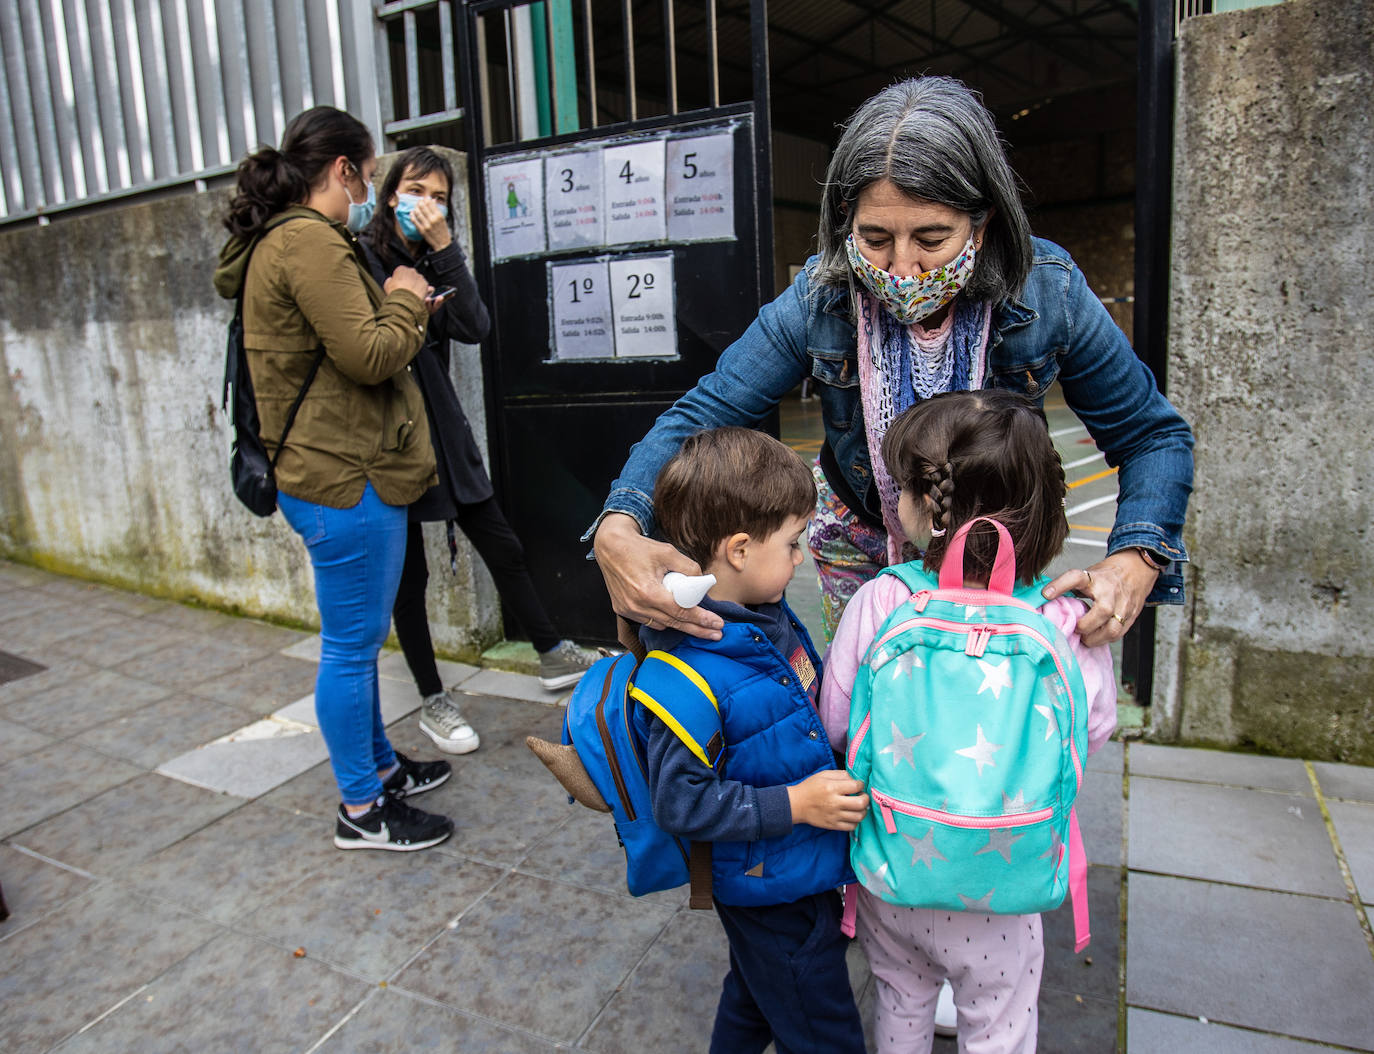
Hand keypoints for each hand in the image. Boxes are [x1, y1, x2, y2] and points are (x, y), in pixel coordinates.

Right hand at [384, 265, 429, 301]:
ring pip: (419, 281)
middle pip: (411, 275)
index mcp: (401, 269)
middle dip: (410, 281)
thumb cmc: (395, 292)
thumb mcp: (387, 285)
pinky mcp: (426, 284)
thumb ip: (390, 280)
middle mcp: (412, 271)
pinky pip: (427, 287)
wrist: (404, 301)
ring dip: (418, 286)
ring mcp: (420, 277)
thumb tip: (391, 280)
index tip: (399, 285)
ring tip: (414, 295)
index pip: (402, 272)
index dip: (400, 279)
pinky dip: (425, 291)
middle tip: (407, 291)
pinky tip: (421, 296)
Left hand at [411, 198, 451, 250]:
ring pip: (417, 212)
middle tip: (419, 201)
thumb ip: (437, 209)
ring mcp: (426, 225)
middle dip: (420, 202)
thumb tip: (433, 200)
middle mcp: (432, 220)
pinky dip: (412, 215)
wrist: (442, 243)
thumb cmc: (443, 230)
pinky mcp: (422, 230)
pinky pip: (414, 221)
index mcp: (439, 216)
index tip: (425, 198)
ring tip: (416, 206)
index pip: (430, 204)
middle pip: (423, 207)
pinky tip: (411, 213)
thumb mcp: (443, 219)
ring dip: (415, 208)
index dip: (426, 199)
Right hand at [593, 513, 723, 639]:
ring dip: (680, 625)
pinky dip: (663, 619)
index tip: (718, 624)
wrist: (610, 546)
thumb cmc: (639, 548)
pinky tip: (674, 616)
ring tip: (698, 624)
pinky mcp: (622, 609)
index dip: (702, 619)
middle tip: (716, 635)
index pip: (681, 612)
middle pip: (674, 623)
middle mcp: (637, 605)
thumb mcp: (668, 552)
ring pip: (661, 624)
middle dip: (698, 630)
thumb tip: (702, 584)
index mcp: (648, 592)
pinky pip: (648, 621)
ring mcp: (628, 610)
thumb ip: (689, 568)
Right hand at [788, 770, 868, 830]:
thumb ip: (841, 774)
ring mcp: (834, 816)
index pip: (856, 786)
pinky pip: (852, 827)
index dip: (860, 784)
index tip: (858, 785)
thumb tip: (855, 780)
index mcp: (832, 787)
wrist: (796, 804)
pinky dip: (856, 821)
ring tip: (858, 806)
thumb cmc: (810, 787)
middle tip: (862, 796)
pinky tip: (852, 815)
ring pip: (859, 816)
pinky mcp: (833, 825)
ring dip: (863, 811)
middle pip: (861, 803)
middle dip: (866, 798)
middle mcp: (834, 802)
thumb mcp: (823, 775)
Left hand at [1041, 549, 1159, 647]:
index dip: (1059, 585)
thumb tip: (1046, 599)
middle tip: (1074, 627)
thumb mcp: (1087, 575)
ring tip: (1084, 637)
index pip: (1075, 577)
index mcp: (1095, 578)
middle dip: (1084, 625)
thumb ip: (1070, 587)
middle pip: (1101, 611)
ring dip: (1094, 638)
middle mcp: (1110, 591)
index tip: (1046, 594)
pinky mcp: (1131, 617)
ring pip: (1112, 629)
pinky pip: (1118, 635)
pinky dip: (1104, 639)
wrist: (1136, 570)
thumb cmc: (1106, 575)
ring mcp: (1123, 605)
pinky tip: (1096, 637)